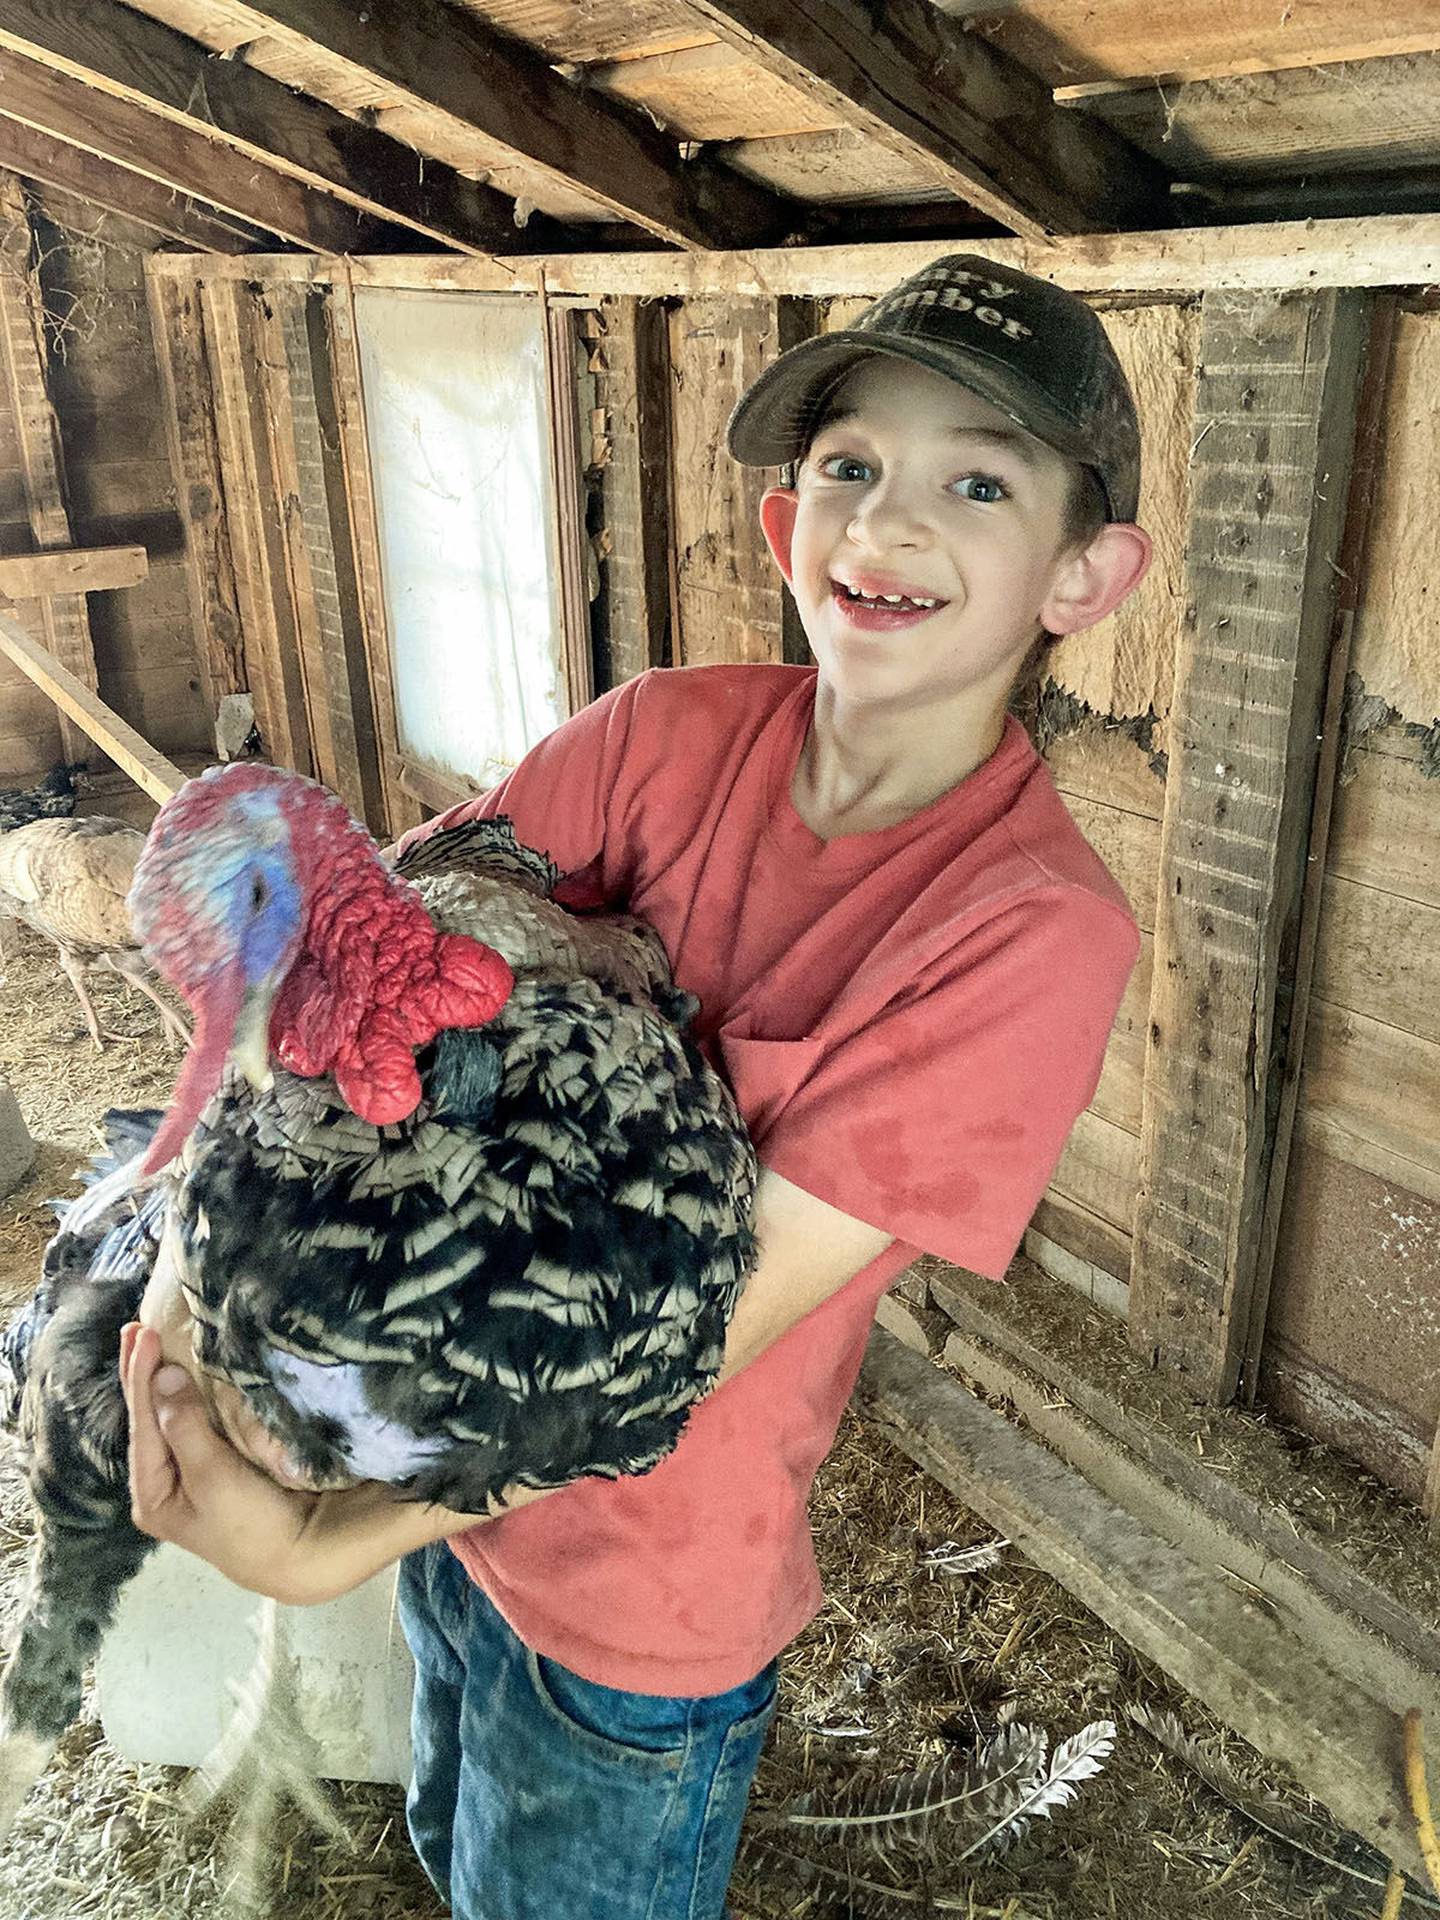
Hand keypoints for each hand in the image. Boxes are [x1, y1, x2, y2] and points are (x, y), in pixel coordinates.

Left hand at [119, 1325, 492, 1602]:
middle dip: (141, 1375)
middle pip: (148, 1418)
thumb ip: (185, 1428)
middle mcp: (165, 1483)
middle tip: (134, 1328)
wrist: (303, 1552)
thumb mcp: (213, 1478)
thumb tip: (162, 1376)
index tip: (142, 1333)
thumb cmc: (254, 1522)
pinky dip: (186, 1392)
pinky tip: (182, 1372)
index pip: (141, 1424)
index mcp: (152, 1495)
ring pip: (168, 1417)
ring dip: (161, 1379)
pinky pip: (193, 1420)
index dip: (140, 1377)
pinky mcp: (220, 1464)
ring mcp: (192, 1473)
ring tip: (149, 1343)